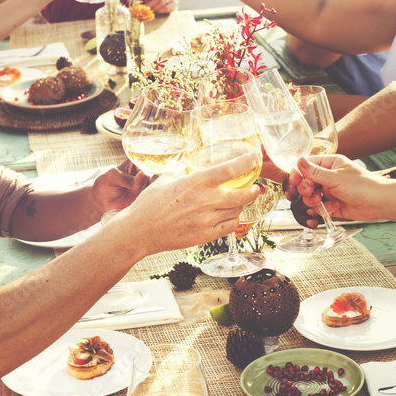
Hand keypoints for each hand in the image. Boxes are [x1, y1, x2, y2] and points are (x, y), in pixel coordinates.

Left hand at [91, 163, 152, 217]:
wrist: (99, 202)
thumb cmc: (105, 184)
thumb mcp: (112, 177)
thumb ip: (126, 178)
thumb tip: (142, 176)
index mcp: (135, 167)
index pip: (147, 163)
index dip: (153, 164)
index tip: (153, 167)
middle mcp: (142, 178)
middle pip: (154, 176)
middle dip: (157, 178)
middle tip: (153, 179)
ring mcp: (142, 190)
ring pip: (153, 189)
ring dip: (155, 190)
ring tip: (151, 190)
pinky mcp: (141, 201)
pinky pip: (148, 201)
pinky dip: (150, 201)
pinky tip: (148, 201)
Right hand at [122, 153, 260, 252]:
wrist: (140, 231)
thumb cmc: (150, 203)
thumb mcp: (167, 177)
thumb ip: (185, 168)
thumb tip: (195, 162)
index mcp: (195, 183)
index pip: (229, 170)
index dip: (246, 163)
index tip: (253, 159)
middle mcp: (204, 201)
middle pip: (241, 195)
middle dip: (253, 190)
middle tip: (255, 186)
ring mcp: (206, 220)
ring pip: (237, 211)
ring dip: (242, 205)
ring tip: (239, 200)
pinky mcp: (205, 236)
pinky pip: (229, 227)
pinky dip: (234, 220)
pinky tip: (230, 215)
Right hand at [290, 155, 384, 222]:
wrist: (379, 203)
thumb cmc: (363, 185)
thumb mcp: (336, 178)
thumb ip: (315, 172)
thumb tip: (299, 160)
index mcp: (330, 164)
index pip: (307, 166)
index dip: (298, 173)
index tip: (294, 181)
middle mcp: (328, 177)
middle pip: (306, 183)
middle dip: (306, 190)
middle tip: (311, 193)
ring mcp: (330, 191)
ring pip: (310, 197)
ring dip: (314, 201)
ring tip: (323, 202)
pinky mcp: (333, 205)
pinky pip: (319, 208)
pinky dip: (324, 209)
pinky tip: (335, 207)